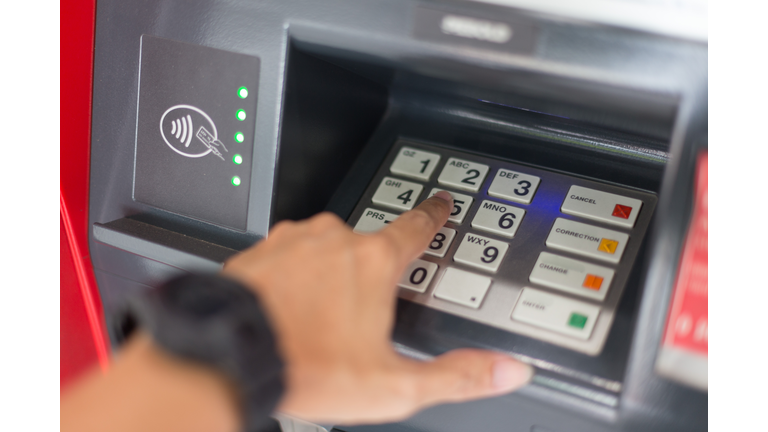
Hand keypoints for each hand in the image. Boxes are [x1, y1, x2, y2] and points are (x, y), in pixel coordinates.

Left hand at [223, 191, 532, 424]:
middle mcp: (336, 239)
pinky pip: (289, 255)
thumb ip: (457, 375)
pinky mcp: (262, 248)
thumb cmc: (307, 368)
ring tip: (318, 320)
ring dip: (327, 276)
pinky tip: (288, 309)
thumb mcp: (394, 384)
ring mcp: (295, 240)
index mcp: (375, 262)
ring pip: (326, 249)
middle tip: (356, 315)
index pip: (417, 226)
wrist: (229, 355)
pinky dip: (294, 276)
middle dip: (368, 274)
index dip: (433, 214)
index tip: (440, 202)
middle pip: (367, 246)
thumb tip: (508, 370)